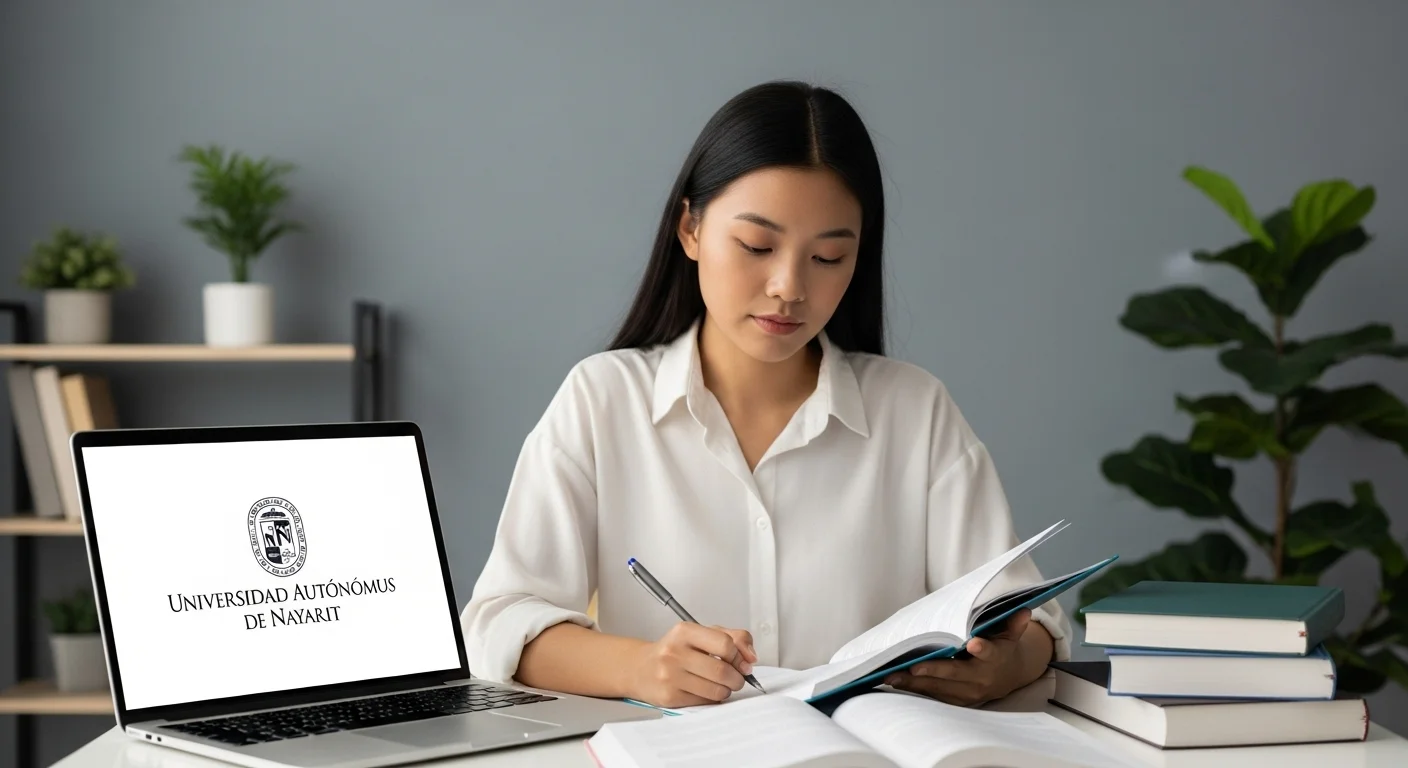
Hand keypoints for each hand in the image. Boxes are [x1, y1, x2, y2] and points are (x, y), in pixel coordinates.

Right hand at [627, 622, 757, 707]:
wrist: (640, 668)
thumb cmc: (675, 650)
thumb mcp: (702, 634)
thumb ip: (733, 637)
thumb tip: (751, 657)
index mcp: (684, 631)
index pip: (725, 644)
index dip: (738, 656)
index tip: (740, 661)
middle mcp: (674, 652)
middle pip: (723, 671)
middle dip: (737, 678)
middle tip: (736, 678)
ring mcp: (670, 676)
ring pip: (716, 690)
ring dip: (726, 691)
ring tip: (720, 685)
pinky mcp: (669, 697)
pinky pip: (705, 702)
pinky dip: (712, 699)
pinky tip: (705, 691)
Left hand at [883, 608, 1035, 706]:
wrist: (1007, 677)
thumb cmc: (1002, 649)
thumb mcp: (1009, 635)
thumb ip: (1013, 624)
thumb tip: (1024, 610)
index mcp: (995, 658)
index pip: (990, 653)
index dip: (982, 649)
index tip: (974, 644)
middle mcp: (981, 678)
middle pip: (956, 674)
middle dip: (934, 671)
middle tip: (912, 667)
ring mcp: (969, 692)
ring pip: (940, 688)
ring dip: (915, 683)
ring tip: (892, 676)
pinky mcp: (957, 700)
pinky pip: (935, 695)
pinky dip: (916, 689)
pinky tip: (896, 683)